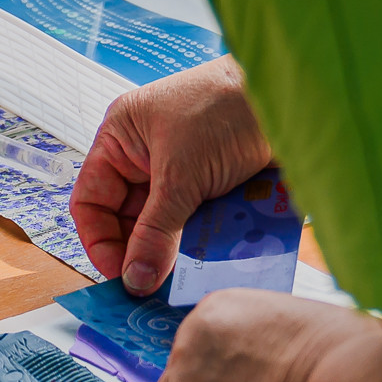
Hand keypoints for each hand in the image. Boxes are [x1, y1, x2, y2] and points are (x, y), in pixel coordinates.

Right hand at [70, 58, 272, 294]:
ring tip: (187, 276)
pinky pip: (199, 222)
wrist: (290, 94)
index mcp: (120, 139)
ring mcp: (182, 170)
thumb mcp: (181, 175)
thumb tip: (136, 280)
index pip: (92, 201)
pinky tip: (214, 258)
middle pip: (128, 218)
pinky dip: (205, 240)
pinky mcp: (215, 183)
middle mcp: (146, 155)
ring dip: (177, 249)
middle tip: (156, 286)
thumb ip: (156, 231)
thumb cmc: (225, 108)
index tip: (121, 276)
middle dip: (141, 250)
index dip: (100, 241)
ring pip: (167, 224)